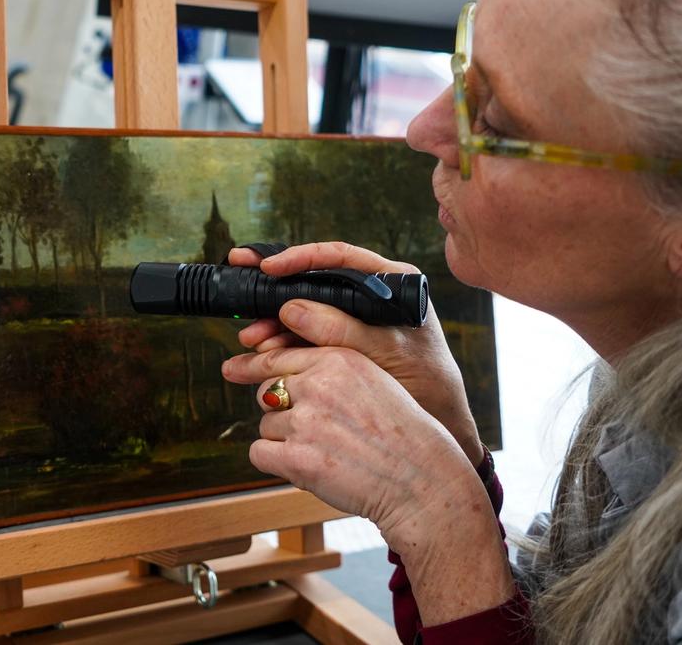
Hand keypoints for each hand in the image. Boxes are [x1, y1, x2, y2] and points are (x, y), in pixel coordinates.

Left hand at [221, 345, 512, 623]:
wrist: (422, 482)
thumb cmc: (403, 437)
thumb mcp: (374, 383)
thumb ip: (331, 372)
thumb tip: (281, 379)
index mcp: (338, 359)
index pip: (278, 355)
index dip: (255, 365)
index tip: (234, 368)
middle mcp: (319, 384)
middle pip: (267, 391)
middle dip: (282, 411)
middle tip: (314, 431)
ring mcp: (305, 422)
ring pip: (266, 426)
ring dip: (285, 441)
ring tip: (327, 452)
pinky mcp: (296, 459)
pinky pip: (260, 453)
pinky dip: (277, 463)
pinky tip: (308, 468)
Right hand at [229, 242, 484, 467]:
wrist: (440, 425)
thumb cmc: (429, 387)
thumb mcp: (387, 355)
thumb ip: (342, 331)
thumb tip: (292, 309)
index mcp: (395, 281)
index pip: (341, 257)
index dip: (301, 258)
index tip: (269, 267)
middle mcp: (373, 294)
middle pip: (316, 281)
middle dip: (277, 290)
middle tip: (241, 283)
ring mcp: (357, 319)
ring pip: (307, 310)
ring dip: (275, 322)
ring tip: (251, 337)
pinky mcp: (344, 344)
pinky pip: (308, 335)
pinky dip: (284, 342)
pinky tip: (264, 350)